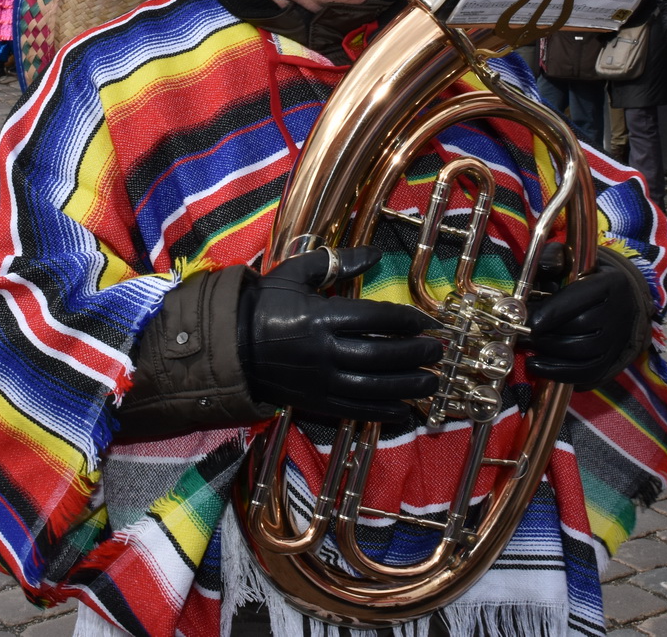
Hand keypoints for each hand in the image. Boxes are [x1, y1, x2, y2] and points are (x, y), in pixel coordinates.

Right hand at [240, 245, 439, 422]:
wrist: (229, 345)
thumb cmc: (264, 304)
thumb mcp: (296, 273)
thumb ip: (336, 263)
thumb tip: (375, 254)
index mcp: (321, 317)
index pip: (376, 319)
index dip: (407, 321)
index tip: (426, 322)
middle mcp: (324, 352)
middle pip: (382, 355)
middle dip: (415, 354)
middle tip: (437, 351)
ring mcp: (321, 381)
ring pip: (374, 387)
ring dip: (408, 385)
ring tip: (431, 381)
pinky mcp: (316, 402)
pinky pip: (355, 411)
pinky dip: (383, 413)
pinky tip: (405, 411)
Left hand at [525, 246, 641, 389]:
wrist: (615, 301)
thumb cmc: (584, 279)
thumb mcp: (571, 262)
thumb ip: (554, 260)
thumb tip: (542, 268)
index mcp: (612, 284)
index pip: (581, 299)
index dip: (553, 312)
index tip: (530, 322)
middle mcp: (621, 312)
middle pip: (581, 327)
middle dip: (548, 332)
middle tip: (522, 333)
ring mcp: (618, 339)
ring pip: (583, 352)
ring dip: (550, 351)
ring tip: (527, 346)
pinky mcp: (612, 360)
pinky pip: (586, 373)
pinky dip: (559, 372)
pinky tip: (537, 366)